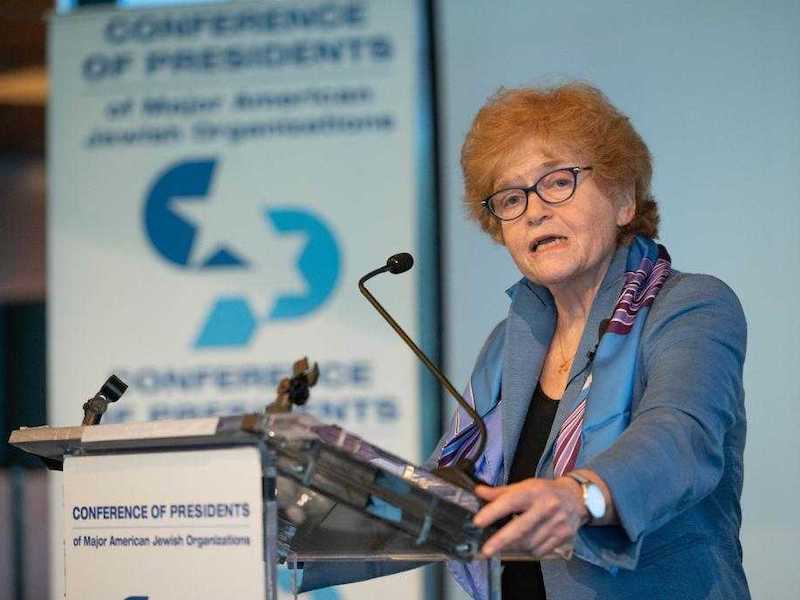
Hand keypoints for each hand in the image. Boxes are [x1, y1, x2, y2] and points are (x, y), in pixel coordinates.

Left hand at [472, 477, 587, 557]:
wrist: (577, 498)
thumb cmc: (545, 491)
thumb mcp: (525, 486)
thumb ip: (501, 492)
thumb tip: (478, 492)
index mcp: (533, 491)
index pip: (510, 501)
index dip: (493, 512)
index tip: (477, 522)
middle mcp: (546, 507)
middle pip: (520, 527)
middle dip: (501, 540)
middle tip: (485, 551)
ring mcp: (556, 524)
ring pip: (529, 543)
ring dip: (512, 548)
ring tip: (499, 548)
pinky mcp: (563, 537)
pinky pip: (540, 551)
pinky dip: (527, 551)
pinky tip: (519, 547)